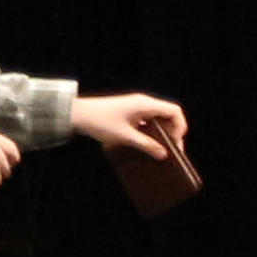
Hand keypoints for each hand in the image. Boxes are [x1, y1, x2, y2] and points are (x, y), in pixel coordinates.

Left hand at [69, 91, 186, 158]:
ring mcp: (134, 106)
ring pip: (156, 118)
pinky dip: (149, 131)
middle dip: (172, 131)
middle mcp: (142, 102)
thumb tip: (163, 154)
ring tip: (160, 149)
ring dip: (160, 132)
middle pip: (167, 115)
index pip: (174, 111)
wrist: (75, 114)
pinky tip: (145, 144)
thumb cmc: (99, 122)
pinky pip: (145, 120)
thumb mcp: (125, 137)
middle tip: (171, 149)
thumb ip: (146, 145)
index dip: (180, 126)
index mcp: (145, 104)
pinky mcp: (127, 111)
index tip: (177, 142)